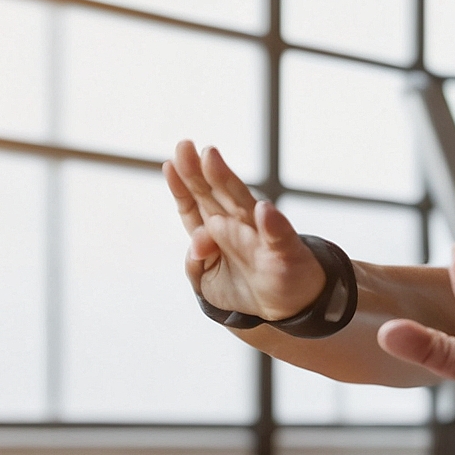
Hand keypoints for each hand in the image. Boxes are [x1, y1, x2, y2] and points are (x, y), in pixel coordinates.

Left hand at [164, 140, 325, 320]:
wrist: (285, 308)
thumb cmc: (244, 289)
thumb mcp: (207, 283)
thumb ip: (195, 264)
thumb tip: (197, 244)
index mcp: (216, 231)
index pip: (194, 203)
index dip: (181, 185)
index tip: (169, 164)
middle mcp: (238, 225)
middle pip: (214, 193)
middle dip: (197, 170)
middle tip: (184, 146)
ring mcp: (261, 235)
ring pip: (242, 203)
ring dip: (226, 180)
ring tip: (210, 157)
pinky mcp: (284, 251)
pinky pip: (279, 236)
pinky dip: (272, 224)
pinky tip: (264, 211)